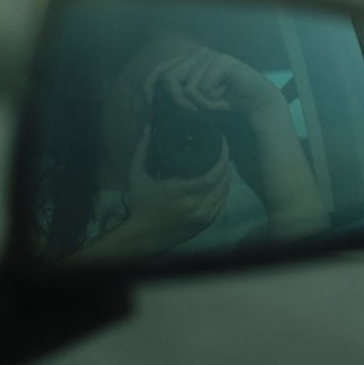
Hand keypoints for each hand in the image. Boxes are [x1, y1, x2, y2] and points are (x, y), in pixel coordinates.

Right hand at [125, 127, 229, 251]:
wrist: (144, 236)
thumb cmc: (140, 205)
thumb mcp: (136, 176)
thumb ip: (142, 151)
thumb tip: (148, 128)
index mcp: (177, 191)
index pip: (210, 175)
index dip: (221, 158)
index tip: (222, 143)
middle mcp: (193, 205)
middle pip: (222, 183)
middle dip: (227, 164)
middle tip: (224, 150)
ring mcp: (201, 216)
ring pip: (224, 193)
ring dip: (227, 177)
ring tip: (224, 162)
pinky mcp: (205, 224)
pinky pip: (221, 204)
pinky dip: (223, 191)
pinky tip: (221, 180)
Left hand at [143, 47, 281, 118]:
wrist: (256, 102)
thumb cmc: (226, 100)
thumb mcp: (198, 101)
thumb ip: (180, 97)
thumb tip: (156, 104)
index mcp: (188, 62)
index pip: (161, 69)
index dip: (150, 85)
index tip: (150, 103)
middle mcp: (196, 55)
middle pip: (169, 78)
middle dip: (179, 101)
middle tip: (195, 110)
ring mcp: (209, 56)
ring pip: (188, 87)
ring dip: (202, 103)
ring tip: (216, 102)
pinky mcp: (222, 61)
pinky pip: (204, 87)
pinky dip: (213, 99)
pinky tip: (224, 95)